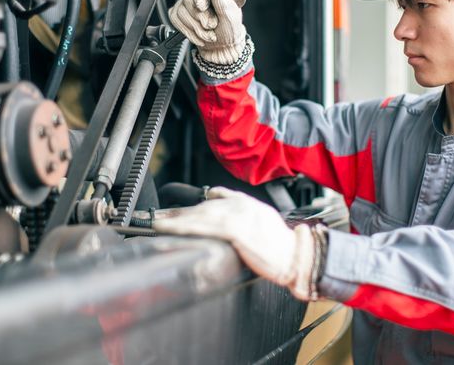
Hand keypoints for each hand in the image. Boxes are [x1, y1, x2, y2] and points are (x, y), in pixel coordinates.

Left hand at [152, 187, 316, 300]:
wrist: (297, 255)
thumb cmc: (281, 244)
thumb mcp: (263, 219)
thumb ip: (244, 214)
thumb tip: (226, 217)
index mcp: (246, 203)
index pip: (215, 197)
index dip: (193, 204)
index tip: (176, 208)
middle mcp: (240, 205)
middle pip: (202, 206)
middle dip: (178, 213)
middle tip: (157, 217)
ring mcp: (238, 215)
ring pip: (200, 215)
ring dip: (175, 220)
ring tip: (157, 223)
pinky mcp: (236, 229)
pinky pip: (204, 226)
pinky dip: (185, 227)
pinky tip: (171, 230)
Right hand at [168, 0, 247, 64]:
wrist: (222, 47)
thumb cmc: (229, 30)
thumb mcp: (231, 16)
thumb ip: (223, 0)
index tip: (201, 7)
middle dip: (200, 18)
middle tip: (212, 27)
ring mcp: (188, 3)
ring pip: (181, 11)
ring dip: (196, 28)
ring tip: (209, 34)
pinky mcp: (179, 14)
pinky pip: (175, 19)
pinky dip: (187, 32)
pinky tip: (199, 36)